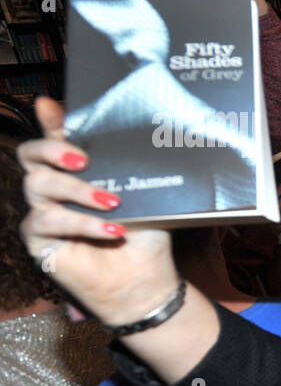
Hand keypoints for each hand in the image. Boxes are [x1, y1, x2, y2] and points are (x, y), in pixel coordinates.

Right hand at [18, 98, 177, 325]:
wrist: (146, 279)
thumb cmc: (145, 235)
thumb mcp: (144, 196)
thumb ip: (130, 170)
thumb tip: (137, 138)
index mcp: (76, 172)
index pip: (55, 139)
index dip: (50, 122)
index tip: (50, 106)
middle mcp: (53, 188)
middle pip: (30, 155)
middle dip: (52, 149)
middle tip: (83, 158)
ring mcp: (42, 212)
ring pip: (38, 185)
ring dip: (78, 191)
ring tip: (113, 203)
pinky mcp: (37, 240)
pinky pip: (48, 221)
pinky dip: (83, 223)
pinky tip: (113, 229)